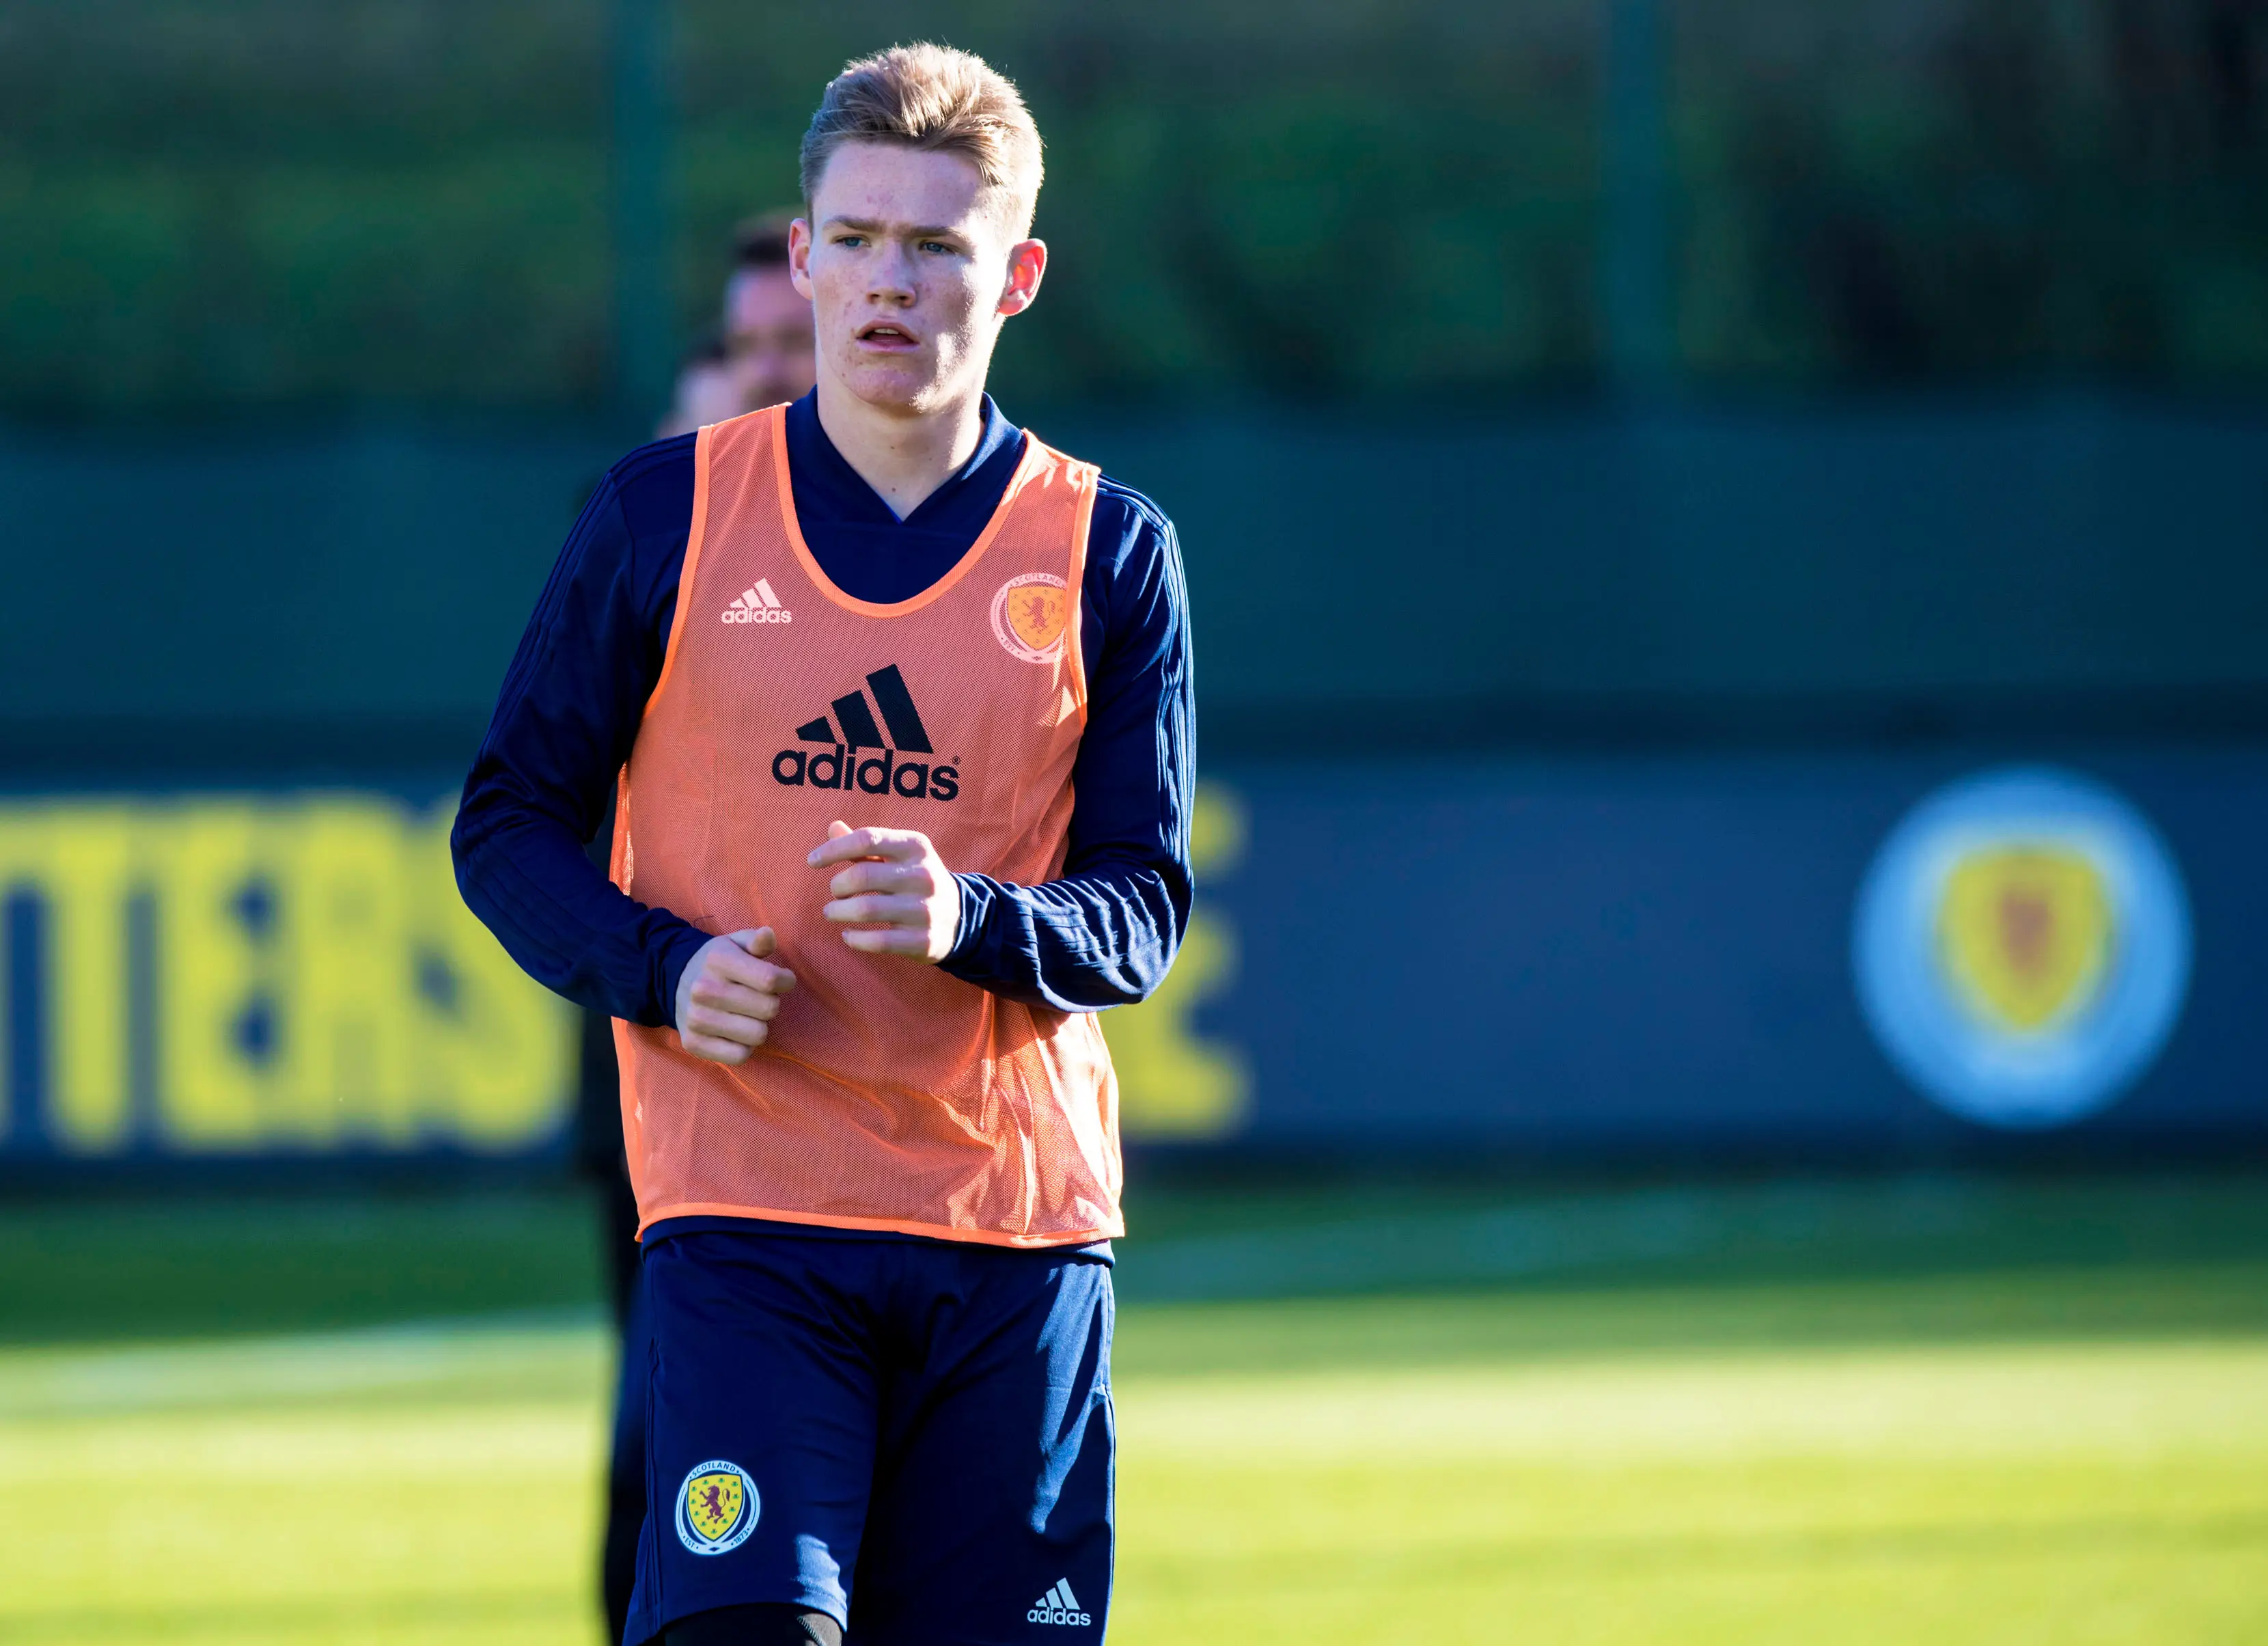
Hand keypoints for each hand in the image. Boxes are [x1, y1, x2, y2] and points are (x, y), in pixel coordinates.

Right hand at [674, 927, 795, 1063]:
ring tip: (746, 1015)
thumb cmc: (719, 963)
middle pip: (768, 1009)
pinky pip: (740, 1056)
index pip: (770, 980)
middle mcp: (704, 989)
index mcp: (718, 960)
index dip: (786, 981)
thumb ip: (758, 941)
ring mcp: (696, 1019)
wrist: (675, 982)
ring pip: (757, 1035)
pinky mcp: (693, 1043)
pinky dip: (745, 1047)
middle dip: (771, 1003)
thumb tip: (768, 935)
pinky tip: (735, 1032)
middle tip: (758, 998)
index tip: (781, 981)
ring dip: (759, 1026)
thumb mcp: (737, 944)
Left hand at [808, 821, 960, 961]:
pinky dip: (854, 939)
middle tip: (835, 892)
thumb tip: (833, 828)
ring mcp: (925, 909)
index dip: (833, 850)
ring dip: (838, 912)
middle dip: (838, 886)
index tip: (813, 861)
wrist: (960, 917)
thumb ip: (865, 845)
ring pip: (866, 910)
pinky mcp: (923, 940)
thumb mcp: (898, 856)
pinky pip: (877, 941)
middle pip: (862, 876)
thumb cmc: (915, 880)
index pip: (867, 839)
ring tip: (832, 912)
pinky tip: (848, 935)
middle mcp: (923, 875)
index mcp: (915, 846)